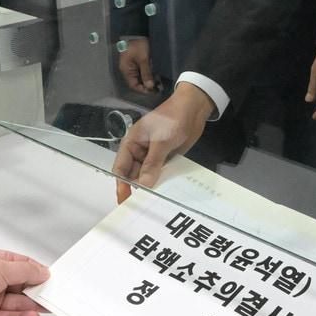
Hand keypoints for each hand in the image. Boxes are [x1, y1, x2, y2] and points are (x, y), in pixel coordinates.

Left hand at [0, 249, 48, 315]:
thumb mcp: (1, 268)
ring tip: (47, 307)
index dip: (37, 273)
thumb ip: (25, 272)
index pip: (23, 267)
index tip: (52, 279)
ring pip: (17, 305)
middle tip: (54, 296)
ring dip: (31, 306)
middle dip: (37, 291)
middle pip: (22, 288)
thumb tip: (43, 272)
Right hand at [113, 83, 213, 200]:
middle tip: (140, 207)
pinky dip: (161, 183)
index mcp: (131, 143)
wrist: (194, 108)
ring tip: (152, 204)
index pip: (121, 167)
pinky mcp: (165, 159)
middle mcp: (139, 152)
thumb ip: (152, 163)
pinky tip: (164, 194)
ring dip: (149, 187)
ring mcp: (152, 156)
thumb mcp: (161, 140)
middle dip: (136, 189)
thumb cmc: (173, 118)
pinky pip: (159, 174)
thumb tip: (144, 185)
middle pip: (132, 175)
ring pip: (146, 176)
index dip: (121, 184)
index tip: (125, 200)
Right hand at [117, 35, 158, 93]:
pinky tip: (157, 75)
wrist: (137, 31)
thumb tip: (150, 87)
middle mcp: (128, 70)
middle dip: (148, 85)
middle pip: (137, 82)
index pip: (134, 85)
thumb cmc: (139, 44)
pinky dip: (149, 74)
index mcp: (126, 70)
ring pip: (141, 77)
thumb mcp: (144, 59)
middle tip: (160, 87)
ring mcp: (132, 66)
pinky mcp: (137, 62)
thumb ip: (146, 74)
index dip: (143, 90)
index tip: (154, 91)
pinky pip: (142, 72)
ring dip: (150, 80)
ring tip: (160, 82)